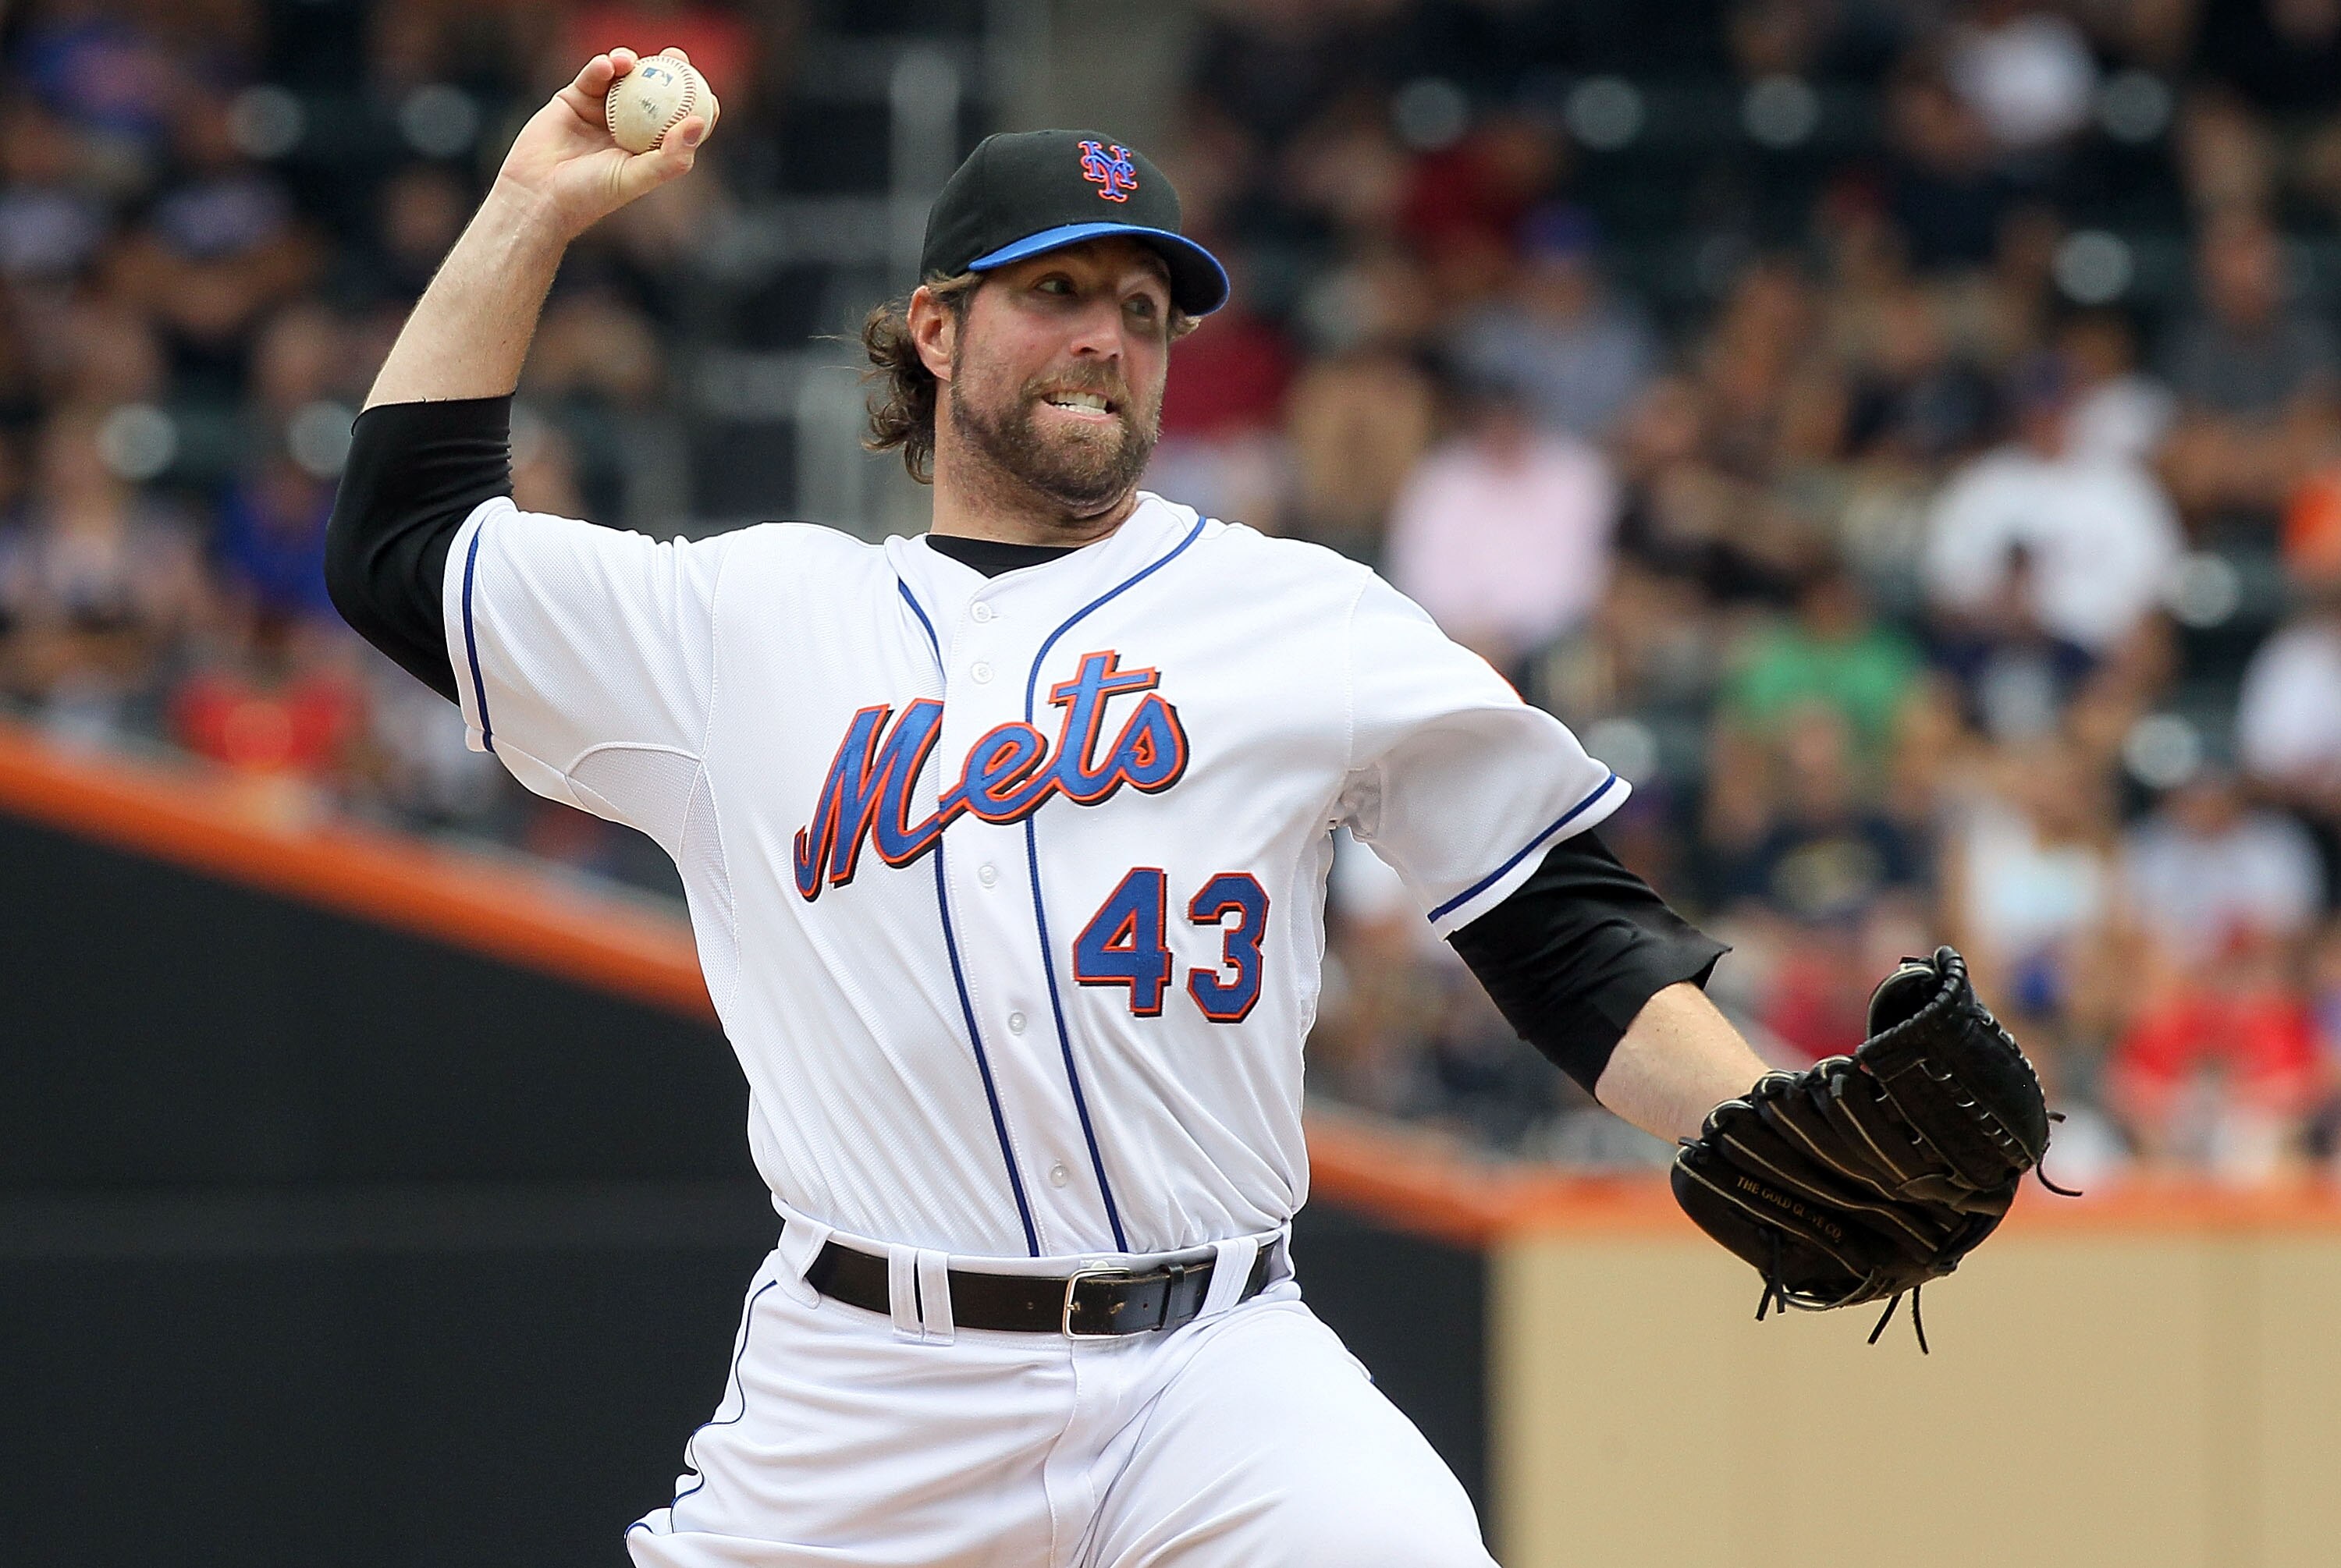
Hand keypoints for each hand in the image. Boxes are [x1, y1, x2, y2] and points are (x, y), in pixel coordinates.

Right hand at [493, 48, 721, 242]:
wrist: (538, 193)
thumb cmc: (590, 195)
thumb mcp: (636, 179)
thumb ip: (671, 157)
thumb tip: (700, 123)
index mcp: (648, 149)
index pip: (678, 122)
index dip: (695, 104)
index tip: (707, 90)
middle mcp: (628, 127)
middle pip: (655, 93)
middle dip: (669, 70)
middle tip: (677, 56)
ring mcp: (602, 111)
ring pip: (623, 79)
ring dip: (632, 64)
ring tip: (632, 61)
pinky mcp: (575, 98)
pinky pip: (593, 77)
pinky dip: (602, 67)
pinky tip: (609, 65)